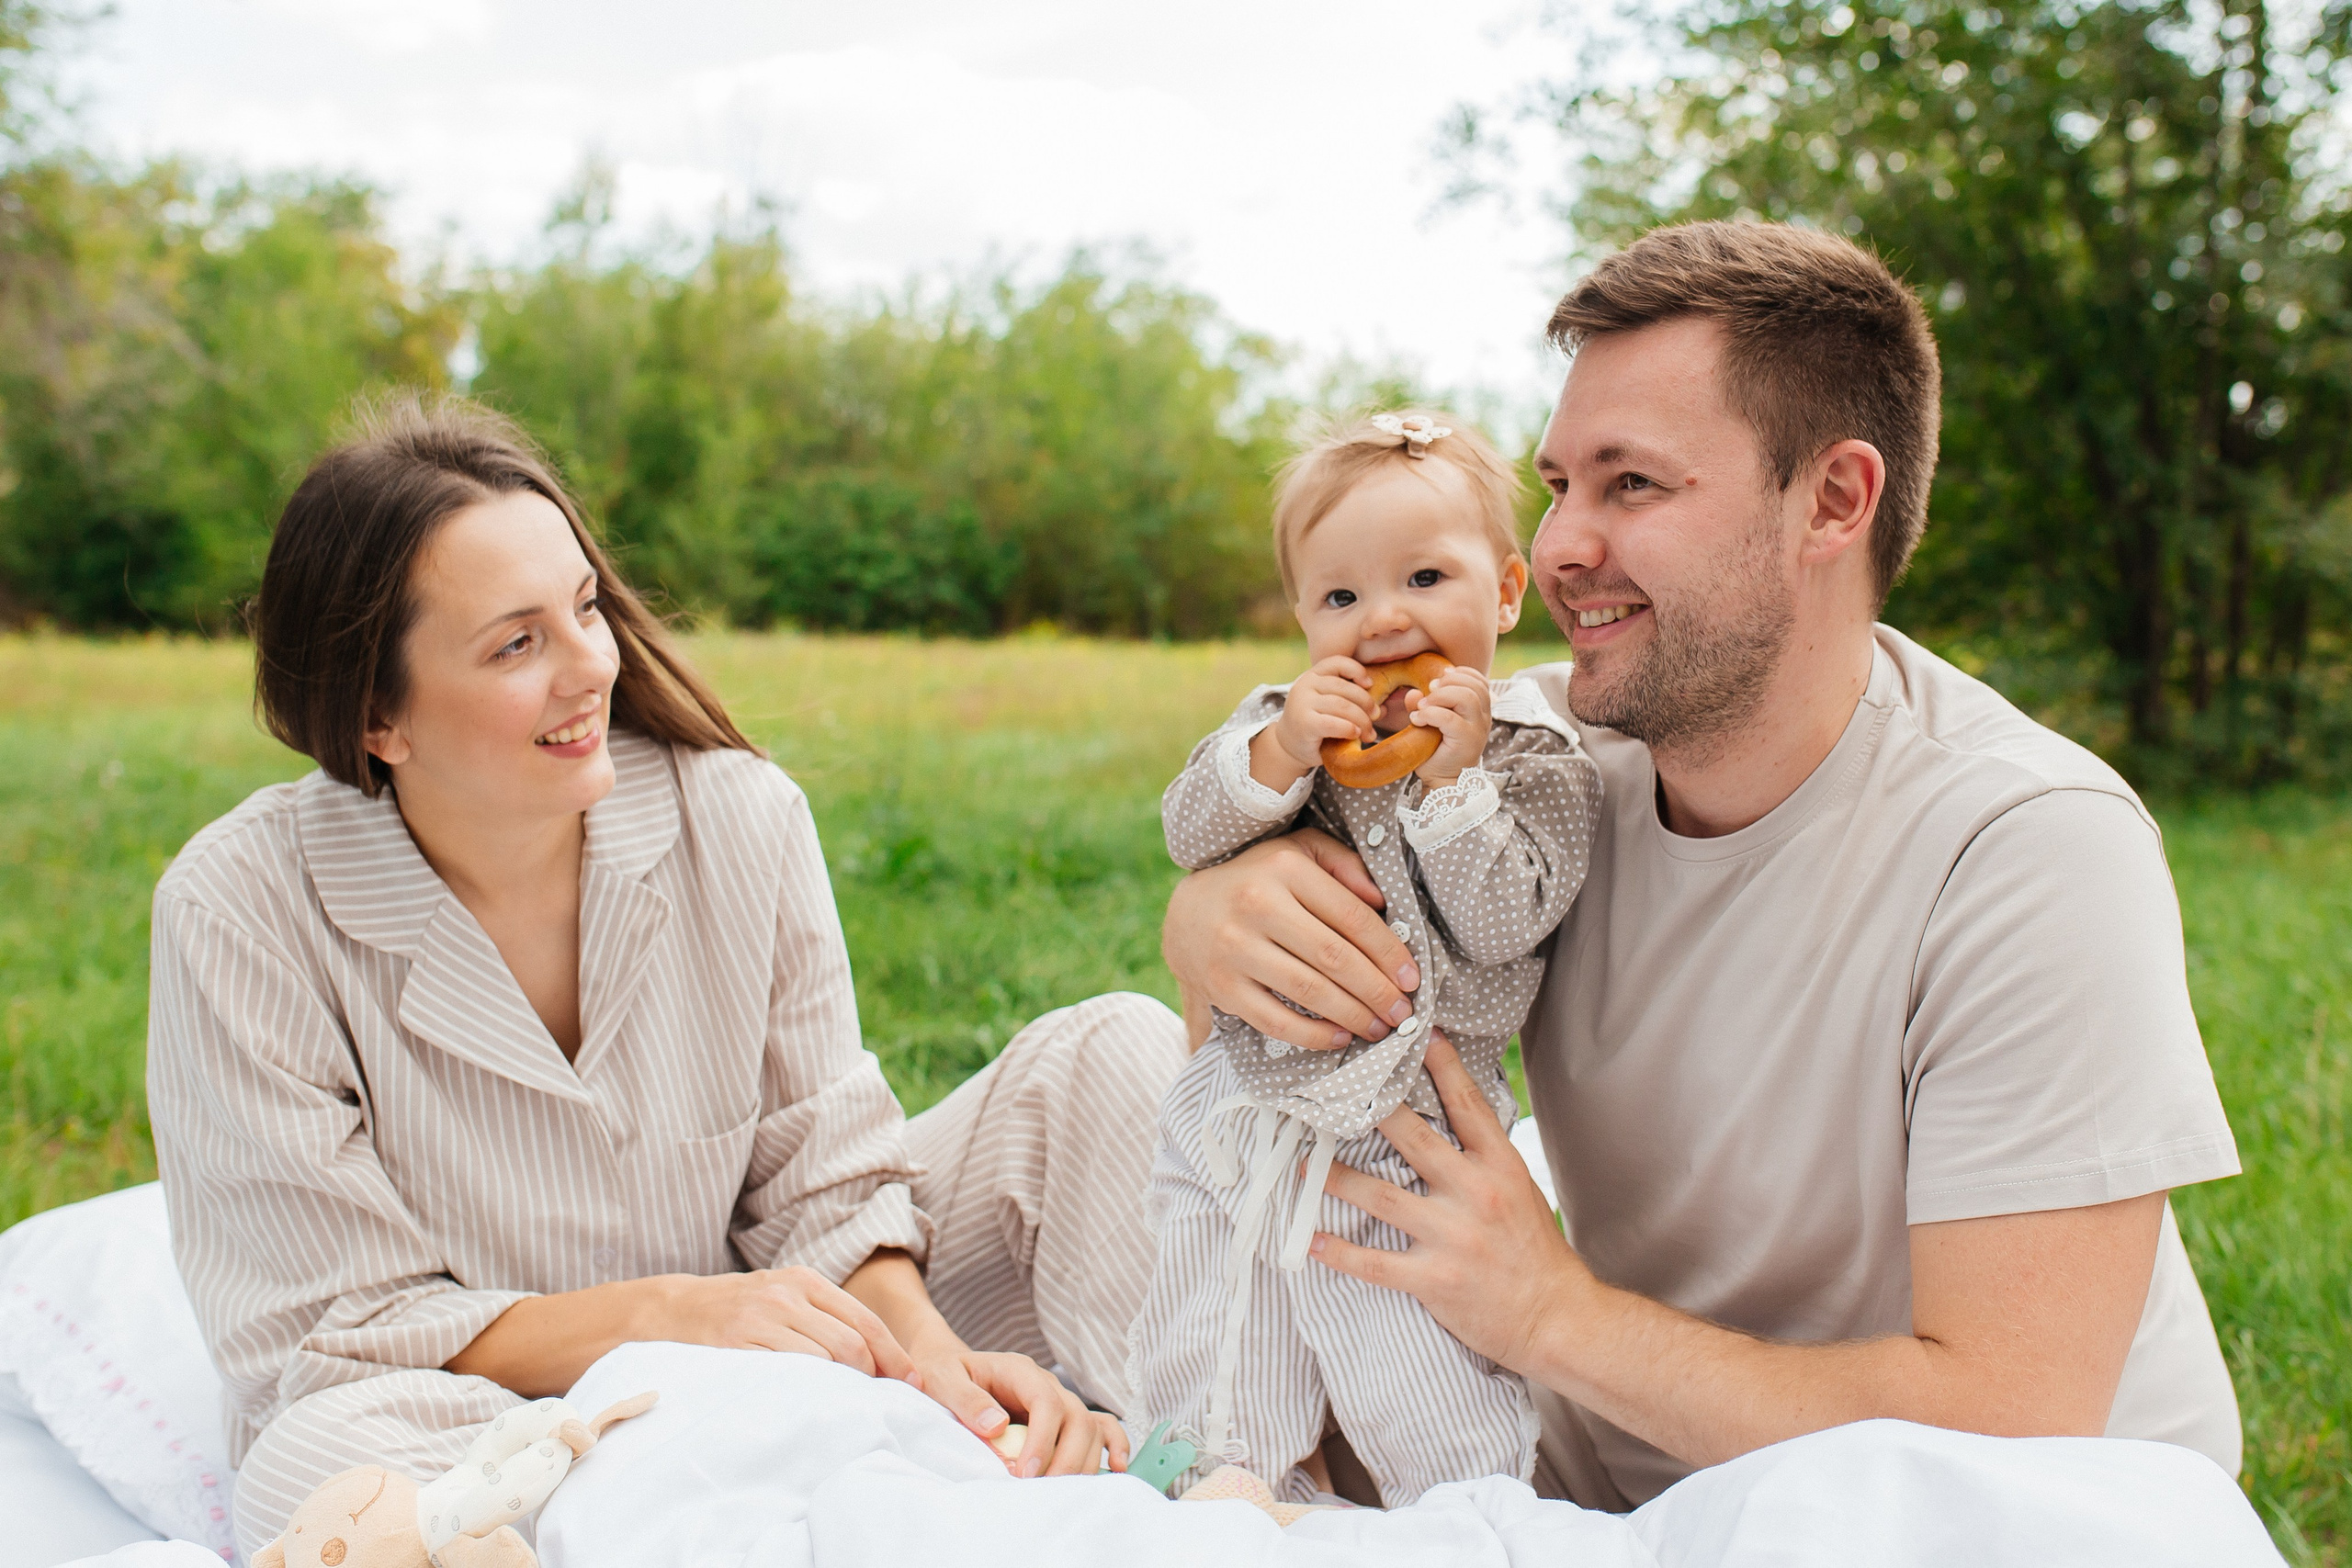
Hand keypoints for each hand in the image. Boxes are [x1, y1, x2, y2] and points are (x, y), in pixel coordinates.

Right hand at [653, 1267, 919, 1379]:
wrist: (674, 1308)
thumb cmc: (739, 1308)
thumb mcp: (784, 1295)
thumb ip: (825, 1316)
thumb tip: (876, 1358)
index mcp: (806, 1280)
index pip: (866, 1321)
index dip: (894, 1356)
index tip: (913, 1382)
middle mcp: (788, 1294)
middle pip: (852, 1344)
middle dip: (873, 1376)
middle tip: (881, 1400)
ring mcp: (762, 1317)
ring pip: (824, 1359)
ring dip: (841, 1387)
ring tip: (847, 1404)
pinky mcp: (737, 1343)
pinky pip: (786, 1371)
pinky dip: (806, 1389)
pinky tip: (810, 1401)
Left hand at [906, 1344, 1129, 1477]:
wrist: (949, 1368)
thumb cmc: (944, 1374)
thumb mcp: (943, 1380)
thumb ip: (966, 1400)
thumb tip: (997, 1427)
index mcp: (1019, 1370)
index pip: (1046, 1401)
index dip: (1042, 1439)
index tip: (1024, 1473)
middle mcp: (1046, 1383)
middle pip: (1076, 1417)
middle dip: (1065, 1458)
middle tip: (1042, 1490)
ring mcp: (1059, 1399)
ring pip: (1090, 1427)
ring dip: (1083, 1461)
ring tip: (1062, 1491)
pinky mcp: (1063, 1418)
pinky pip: (1099, 1427)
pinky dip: (1113, 1445)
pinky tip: (1117, 1468)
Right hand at [1161, 830, 1419, 1049]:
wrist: (1186, 910)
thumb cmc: (1260, 881)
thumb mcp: (1299, 853)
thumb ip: (1344, 864)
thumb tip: (1382, 899)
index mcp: (1284, 869)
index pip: (1351, 916)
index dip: (1388, 951)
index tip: (1412, 977)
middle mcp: (1256, 905)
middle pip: (1334, 957)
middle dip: (1376, 990)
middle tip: (1403, 1011)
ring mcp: (1234, 948)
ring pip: (1309, 990)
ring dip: (1353, 1015)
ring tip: (1379, 1027)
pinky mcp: (1222, 986)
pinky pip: (1275, 1019)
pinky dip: (1312, 1034)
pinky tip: (1339, 1037)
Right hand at [1255, 657, 1377, 789]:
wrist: (1289, 746)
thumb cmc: (1317, 725)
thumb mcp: (1331, 706)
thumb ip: (1352, 701)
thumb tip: (1384, 709)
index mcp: (1313, 675)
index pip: (1338, 662)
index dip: (1357, 670)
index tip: (1370, 685)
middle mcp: (1305, 685)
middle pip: (1345, 688)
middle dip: (1366, 703)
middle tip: (1375, 717)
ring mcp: (1302, 703)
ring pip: (1343, 706)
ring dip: (1362, 720)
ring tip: (1369, 733)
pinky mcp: (1304, 723)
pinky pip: (1334, 723)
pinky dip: (1350, 729)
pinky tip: (1355, 734)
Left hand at [1309, 1033, 1589, 1374]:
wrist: (1557, 1318)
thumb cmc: (1535, 1251)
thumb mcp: (1520, 1189)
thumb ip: (1484, 1156)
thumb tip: (1449, 1115)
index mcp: (1500, 1166)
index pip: (1466, 1105)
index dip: (1440, 1065)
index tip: (1416, 1034)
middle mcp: (1475, 1193)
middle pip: (1412, 1137)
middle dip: (1370, 1109)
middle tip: (1333, 1088)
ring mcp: (1453, 1236)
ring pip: (1381, 1195)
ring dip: (1337, 1178)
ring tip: (1305, 1163)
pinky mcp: (1434, 1278)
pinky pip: (1374, 1263)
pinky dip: (1339, 1252)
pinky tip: (1310, 1240)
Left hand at [1407, 667, 1492, 784]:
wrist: (1444, 782)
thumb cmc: (1437, 752)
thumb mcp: (1430, 724)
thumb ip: (1424, 706)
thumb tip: (1412, 692)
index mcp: (1480, 711)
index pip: (1480, 681)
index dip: (1461, 673)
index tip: (1440, 677)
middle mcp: (1484, 718)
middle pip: (1474, 686)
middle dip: (1448, 683)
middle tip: (1428, 691)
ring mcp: (1478, 730)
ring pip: (1467, 698)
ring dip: (1440, 696)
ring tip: (1422, 707)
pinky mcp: (1467, 741)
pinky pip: (1450, 719)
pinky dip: (1430, 714)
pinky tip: (1417, 720)